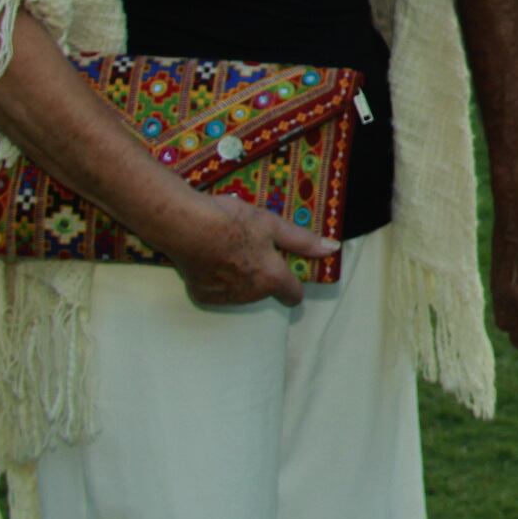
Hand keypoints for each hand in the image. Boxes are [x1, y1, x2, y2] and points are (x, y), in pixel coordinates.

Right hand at [170, 191, 336, 307]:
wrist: (185, 225)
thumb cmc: (232, 220)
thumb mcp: (272, 224)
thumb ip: (302, 240)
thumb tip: (332, 249)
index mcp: (272, 278)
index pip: (294, 294)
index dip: (295, 283)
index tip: (290, 271)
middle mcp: (251, 295)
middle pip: (266, 289)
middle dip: (264, 273)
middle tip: (253, 246)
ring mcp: (225, 298)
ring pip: (243, 292)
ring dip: (241, 276)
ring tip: (229, 248)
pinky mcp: (202, 296)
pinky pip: (218, 291)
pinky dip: (218, 278)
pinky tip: (211, 258)